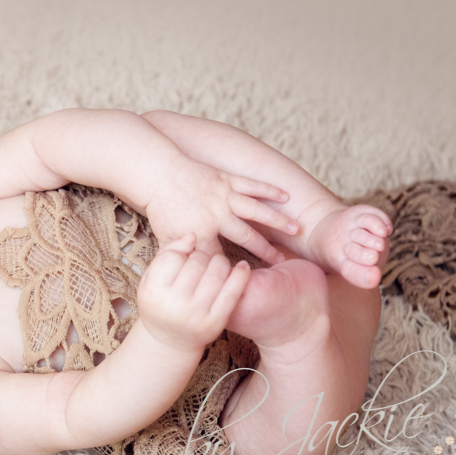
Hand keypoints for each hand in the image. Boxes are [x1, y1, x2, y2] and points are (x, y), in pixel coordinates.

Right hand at [137, 234, 249, 350]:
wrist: (169, 342)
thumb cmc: (160, 304)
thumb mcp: (151, 280)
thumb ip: (167, 254)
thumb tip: (192, 236)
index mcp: (153, 292)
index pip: (173, 257)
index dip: (182, 251)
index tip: (186, 255)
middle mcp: (174, 304)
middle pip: (196, 262)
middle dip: (201, 256)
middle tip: (202, 261)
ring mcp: (196, 314)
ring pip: (217, 272)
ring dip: (220, 262)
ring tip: (217, 264)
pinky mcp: (215, 323)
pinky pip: (233, 292)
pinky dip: (240, 275)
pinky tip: (242, 267)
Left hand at [144, 158, 298, 265]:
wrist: (159, 175)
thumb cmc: (162, 209)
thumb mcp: (166, 238)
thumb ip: (181, 258)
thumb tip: (191, 278)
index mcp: (200, 233)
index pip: (220, 258)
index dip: (233, 269)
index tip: (249, 280)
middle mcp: (215, 215)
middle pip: (246, 236)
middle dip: (265, 250)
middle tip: (282, 262)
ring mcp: (222, 196)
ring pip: (255, 209)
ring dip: (276, 219)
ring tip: (296, 228)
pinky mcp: (226, 179)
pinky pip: (251, 185)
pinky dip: (269, 190)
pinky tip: (286, 196)